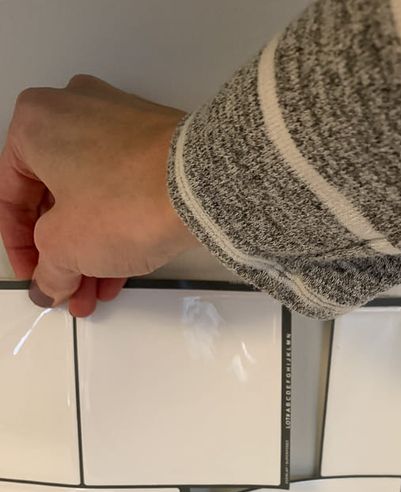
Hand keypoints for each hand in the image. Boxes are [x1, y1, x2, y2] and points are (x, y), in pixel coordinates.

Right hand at [0, 74, 194, 315]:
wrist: (201, 185)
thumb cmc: (127, 200)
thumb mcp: (67, 248)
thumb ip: (48, 270)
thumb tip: (48, 285)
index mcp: (34, 123)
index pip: (11, 196)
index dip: (19, 247)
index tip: (35, 276)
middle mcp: (73, 110)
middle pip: (56, 198)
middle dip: (63, 254)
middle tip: (68, 290)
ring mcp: (118, 122)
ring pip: (92, 197)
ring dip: (91, 250)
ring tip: (96, 292)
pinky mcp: (155, 141)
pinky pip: (124, 189)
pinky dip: (118, 228)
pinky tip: (121, 272)